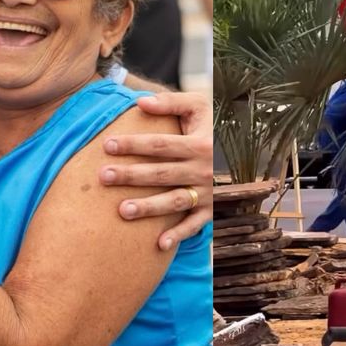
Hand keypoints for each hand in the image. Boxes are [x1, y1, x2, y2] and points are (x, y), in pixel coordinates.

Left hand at [102, 91, 213, 250]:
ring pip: (174, 201)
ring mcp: (207, 192)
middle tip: (103, 176)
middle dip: (131, 175)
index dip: (134, 144)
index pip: (160, 144)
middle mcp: (203, 170)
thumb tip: (140, 102)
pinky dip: (180, 235)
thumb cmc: (211, 123)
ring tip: (122, 210)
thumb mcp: (198, 105)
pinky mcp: (210, 209)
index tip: (107, 144)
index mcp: (199, 144)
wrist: (242, 145)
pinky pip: (194, 225)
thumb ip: (170, 102)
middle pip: (161, 173)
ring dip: (149, 207)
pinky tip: (160, 244)